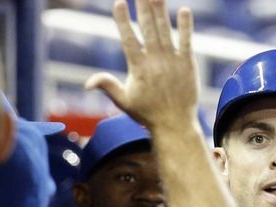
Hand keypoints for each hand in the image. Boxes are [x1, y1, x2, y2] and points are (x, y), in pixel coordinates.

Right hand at [85, 0, 197, 129]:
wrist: (174, 125)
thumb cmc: (147, 114)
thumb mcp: (123, 102)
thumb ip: (107, 86)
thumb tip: (87, 83)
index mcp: (138, 68)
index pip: (128, 38)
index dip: (123, 20)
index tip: (119, 2)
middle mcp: (155, 61)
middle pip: (148, 28)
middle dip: (143, 6)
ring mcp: (172, 61)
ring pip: (165, 30)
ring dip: (161, 10)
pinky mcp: (188, 64)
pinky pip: (186, 41)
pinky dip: (185, 27)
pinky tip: (183, 10)